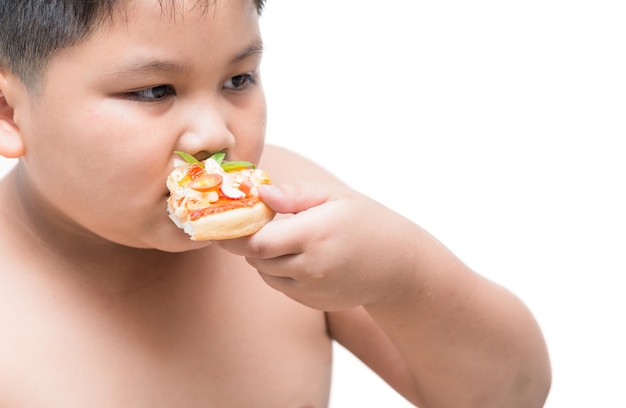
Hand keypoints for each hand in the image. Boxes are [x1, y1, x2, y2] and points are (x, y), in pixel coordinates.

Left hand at [217, 182, 418, 310]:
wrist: (398, 266)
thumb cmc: (367, 222)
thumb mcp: (335, 197)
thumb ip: (295, 195)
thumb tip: (261, 194)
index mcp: (315, 234)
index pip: (257, 242)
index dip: (235, 233)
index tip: (225, 219)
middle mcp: (311, 266)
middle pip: (256, 259)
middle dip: (246, 241)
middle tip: (247, 222)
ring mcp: (311, 289)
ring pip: (266, 273)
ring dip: (262, 256)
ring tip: (281, 236)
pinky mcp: (312, 302)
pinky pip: (281, 285)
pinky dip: (278, 270)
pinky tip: (298, 255)